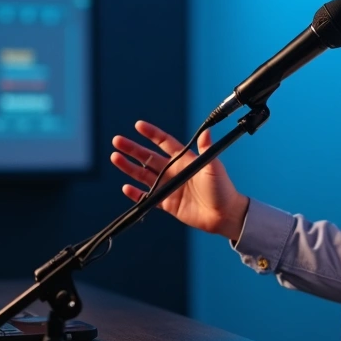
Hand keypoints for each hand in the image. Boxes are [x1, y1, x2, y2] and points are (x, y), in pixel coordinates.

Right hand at [111, 121, 249, 240]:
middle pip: (148, 157)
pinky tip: (126, 187)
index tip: (138, 125)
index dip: (151, 134)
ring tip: (115, 158)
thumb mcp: (215, 166)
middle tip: (117, 141)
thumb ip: (206, 149)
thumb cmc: (223, 188)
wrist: (225, 215)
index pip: (164, 142)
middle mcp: (174, 171)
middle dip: (132, 149)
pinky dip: (136, 194)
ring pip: (144, 175)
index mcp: (184, 160)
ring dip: (129, 167)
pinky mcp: (168, 203)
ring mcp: (169, 187)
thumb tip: (207, 131)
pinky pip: (148, 197)